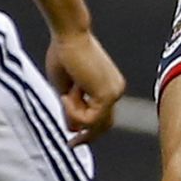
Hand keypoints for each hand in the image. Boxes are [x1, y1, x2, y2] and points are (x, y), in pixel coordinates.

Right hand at [46, 29, 125, 146]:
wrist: (68, 35)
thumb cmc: (63, 54)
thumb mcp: (65, 88)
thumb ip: (72, 108)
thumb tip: (72, 130)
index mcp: (108, 86)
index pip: (101, 117)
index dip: (86, 129)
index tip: (72, 138)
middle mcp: (116, 90)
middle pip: (103, 125)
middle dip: (86, 136)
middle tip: (71, 145)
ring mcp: (114, 93)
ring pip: (94, 124)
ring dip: (74, 114)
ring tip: (64, 94)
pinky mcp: (107, 95)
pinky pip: (90, 119)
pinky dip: (74, 112)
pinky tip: (66, 95)